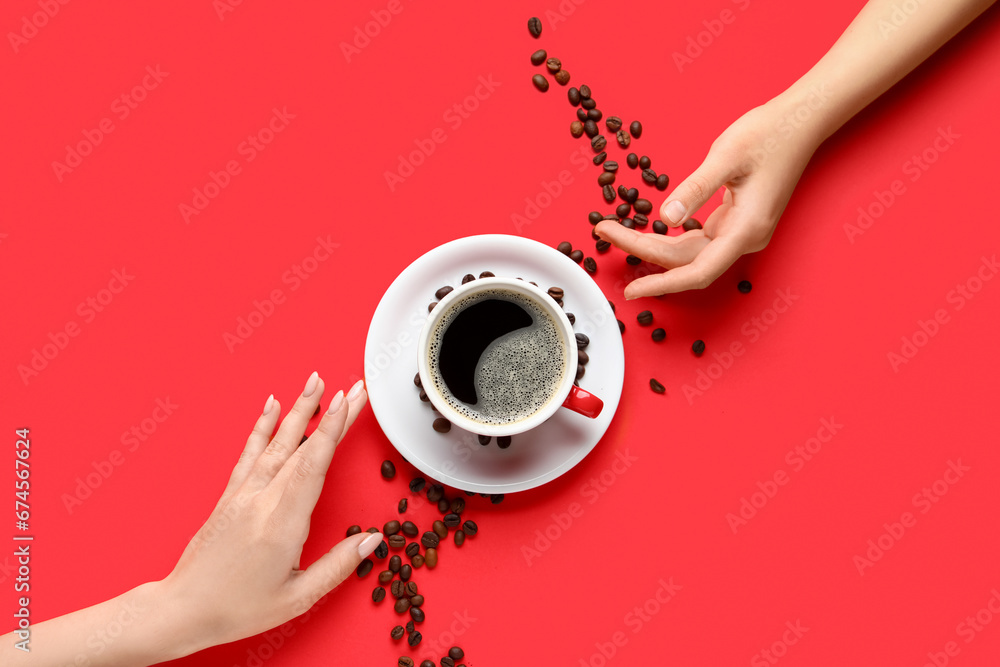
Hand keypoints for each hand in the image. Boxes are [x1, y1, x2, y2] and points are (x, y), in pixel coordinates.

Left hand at [158, 372, 378, 653]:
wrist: (184, 608)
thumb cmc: (238, 608)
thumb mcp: (298, 597)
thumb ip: (337, 566)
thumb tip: (372, 540)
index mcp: (282, 523)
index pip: (314, 465)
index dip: (333, 430)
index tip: (349, 402)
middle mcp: (262, 500)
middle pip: (302, 447)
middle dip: (330, 412)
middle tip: (353, 386)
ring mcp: (243, 494)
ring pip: (276, 442)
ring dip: (298, 409)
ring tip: (314, 380)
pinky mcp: (230, 495)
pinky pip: (249, 453)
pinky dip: (262, 426)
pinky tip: (272, 405)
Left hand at [596, 96, 819, 297]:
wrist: (800, 122)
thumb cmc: (769, 134)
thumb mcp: (726, 156)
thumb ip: (696, 188)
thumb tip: (667, 216)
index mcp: (747, 230)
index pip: (697, 272)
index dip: (662, 284)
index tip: (631, 290)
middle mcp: (746, 238)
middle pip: (686, 262)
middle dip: (643, 250)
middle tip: (605, 233)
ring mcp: (743, 232)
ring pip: (691, 253)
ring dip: (654, 245)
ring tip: (616, 232)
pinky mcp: (738, 222)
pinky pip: (699, 240)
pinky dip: (671, 238)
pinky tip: (647, 231)